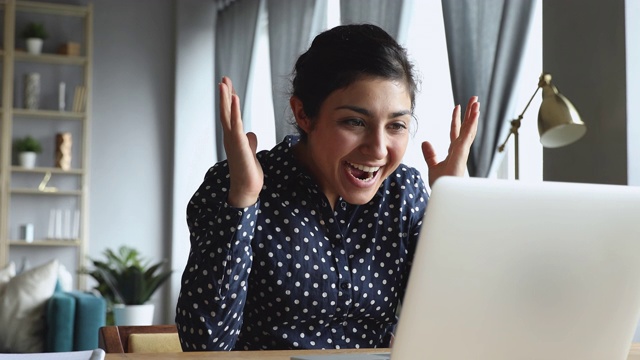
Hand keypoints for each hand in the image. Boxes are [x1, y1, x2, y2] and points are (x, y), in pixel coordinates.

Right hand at [219, 76, 263, 206]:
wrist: (247, 189)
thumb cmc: (248, 173)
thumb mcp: (249, 153)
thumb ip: (248, 142)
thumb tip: (251, 134)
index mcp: (233, 138)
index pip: (230, 115)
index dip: (229, 100)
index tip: (228, 86)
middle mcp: (230, 138)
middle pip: (225, 112)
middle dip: (224, 95)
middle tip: (224, 78)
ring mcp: (233, 141)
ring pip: (228, 116)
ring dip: (226, 99)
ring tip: (225, 84)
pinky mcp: (239, 145)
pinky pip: (236, 124)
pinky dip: (234, 111)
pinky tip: (234, 99)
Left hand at [421, 96, 479, 186]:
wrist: (445, 196)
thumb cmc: (443, 185)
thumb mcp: (433, 166)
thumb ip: (430, 155)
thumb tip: (425, 142)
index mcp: (454, 152)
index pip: (455, 132)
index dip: (456, 120)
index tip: (457, 107)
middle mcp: (460, 150)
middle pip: (466, 127)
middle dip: (469, 113)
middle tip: (474, 99)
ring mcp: (463, 151)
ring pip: (469, 129)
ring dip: (473, 115)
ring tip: (476, 101)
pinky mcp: (463, 153)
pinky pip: (468, 135)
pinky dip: (471, 123)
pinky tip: (474, 112)